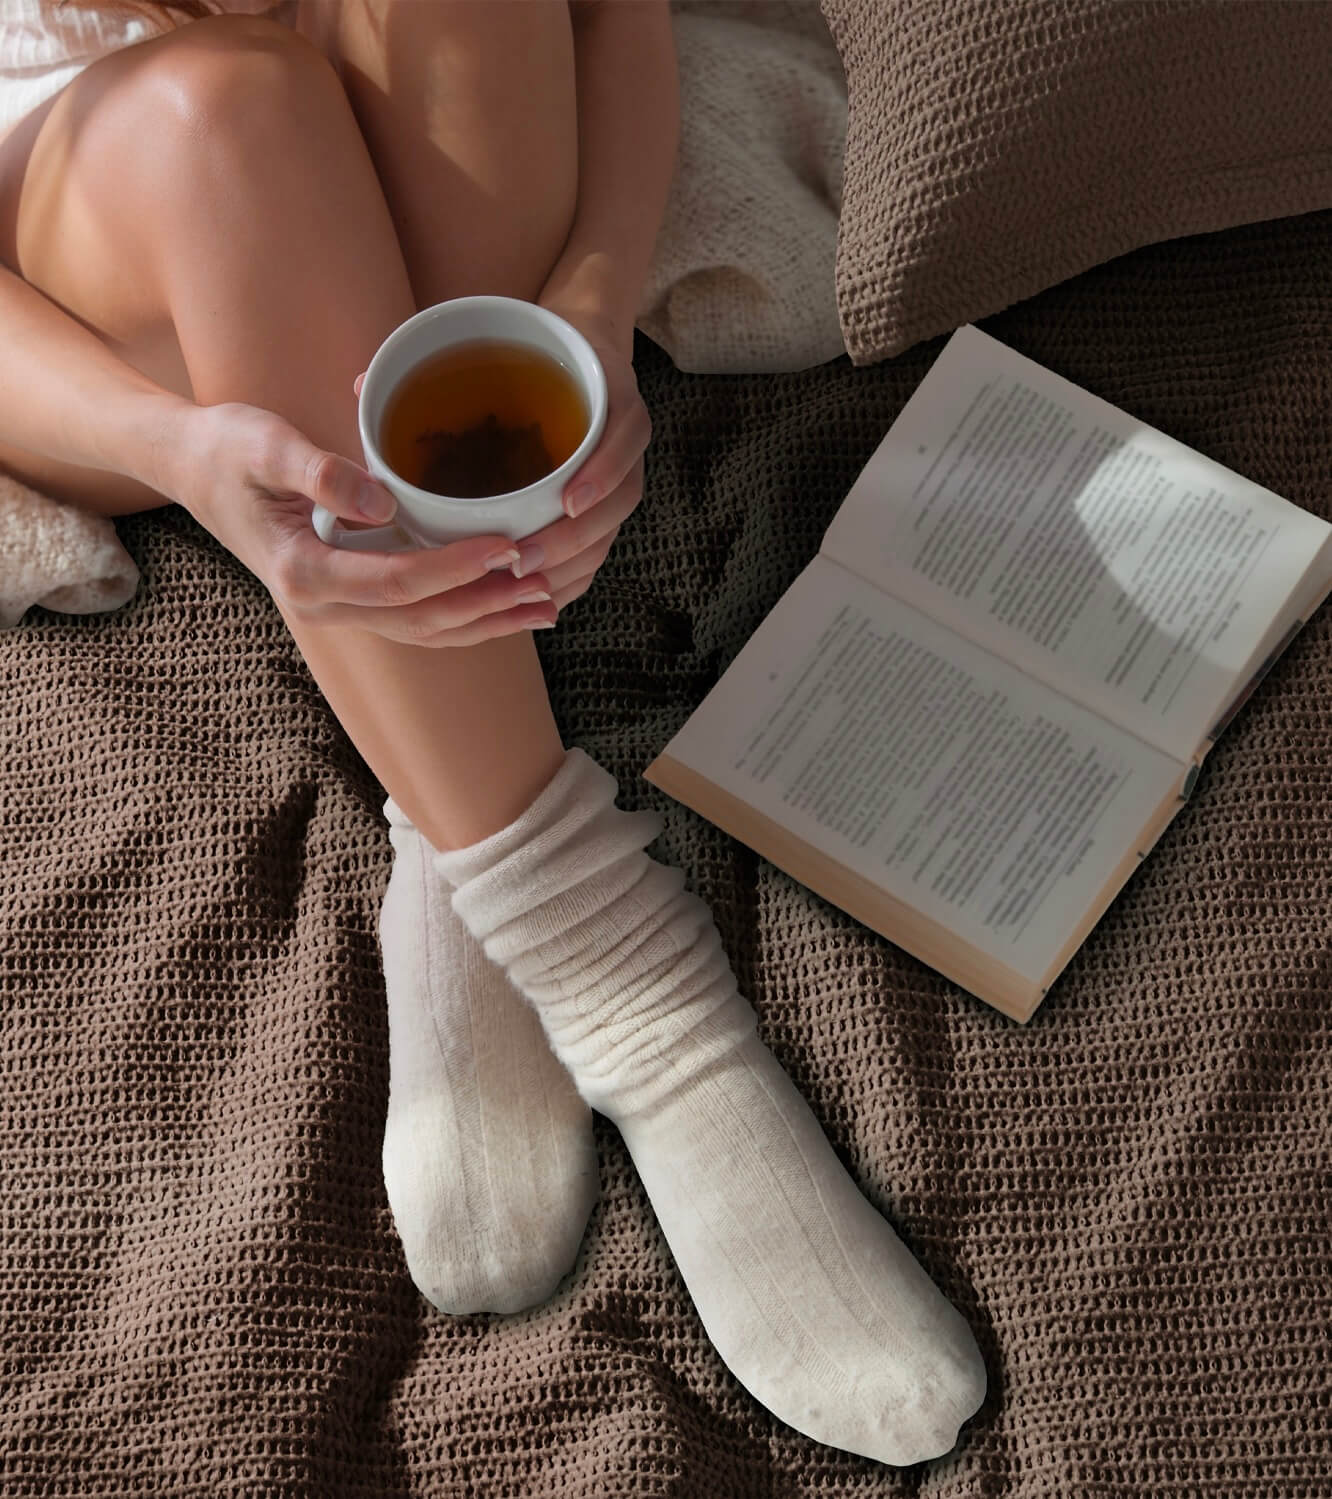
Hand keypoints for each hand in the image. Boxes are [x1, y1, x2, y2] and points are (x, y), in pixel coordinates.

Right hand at [157, 400, 558, 646]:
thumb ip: (319, 473)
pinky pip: (416, 619)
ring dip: (486, 620)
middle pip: (422, 621)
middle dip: (487, 606)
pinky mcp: (351, 598)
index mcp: (304, 572)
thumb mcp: (264, 445)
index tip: (504, 546)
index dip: (455, 568)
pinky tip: (504, 601)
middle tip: (545, 586)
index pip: (397, 582)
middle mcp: (324, 605)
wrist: (191, 469)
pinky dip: (464, 615)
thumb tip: (381, 502)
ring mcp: (337, 609)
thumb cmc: (229, 449)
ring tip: (544, 605)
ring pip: (425, 631)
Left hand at [356, 306, 648, 613]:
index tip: (567, 500)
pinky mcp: (609, 508)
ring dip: (568, 566)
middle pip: (616, 505)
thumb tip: (363, 386)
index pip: (624, 440)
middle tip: (521, 559)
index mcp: (611, 395)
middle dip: (571, 540)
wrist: (572, 348)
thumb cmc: (525, 350)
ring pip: (607, 536)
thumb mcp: (498, 340)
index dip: (601, 475)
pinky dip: (570, 578)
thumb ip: (436, 366)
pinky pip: (599, 554)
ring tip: (520, 586)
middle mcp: (623, 440)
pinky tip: (533, 600)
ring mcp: (623, 477)